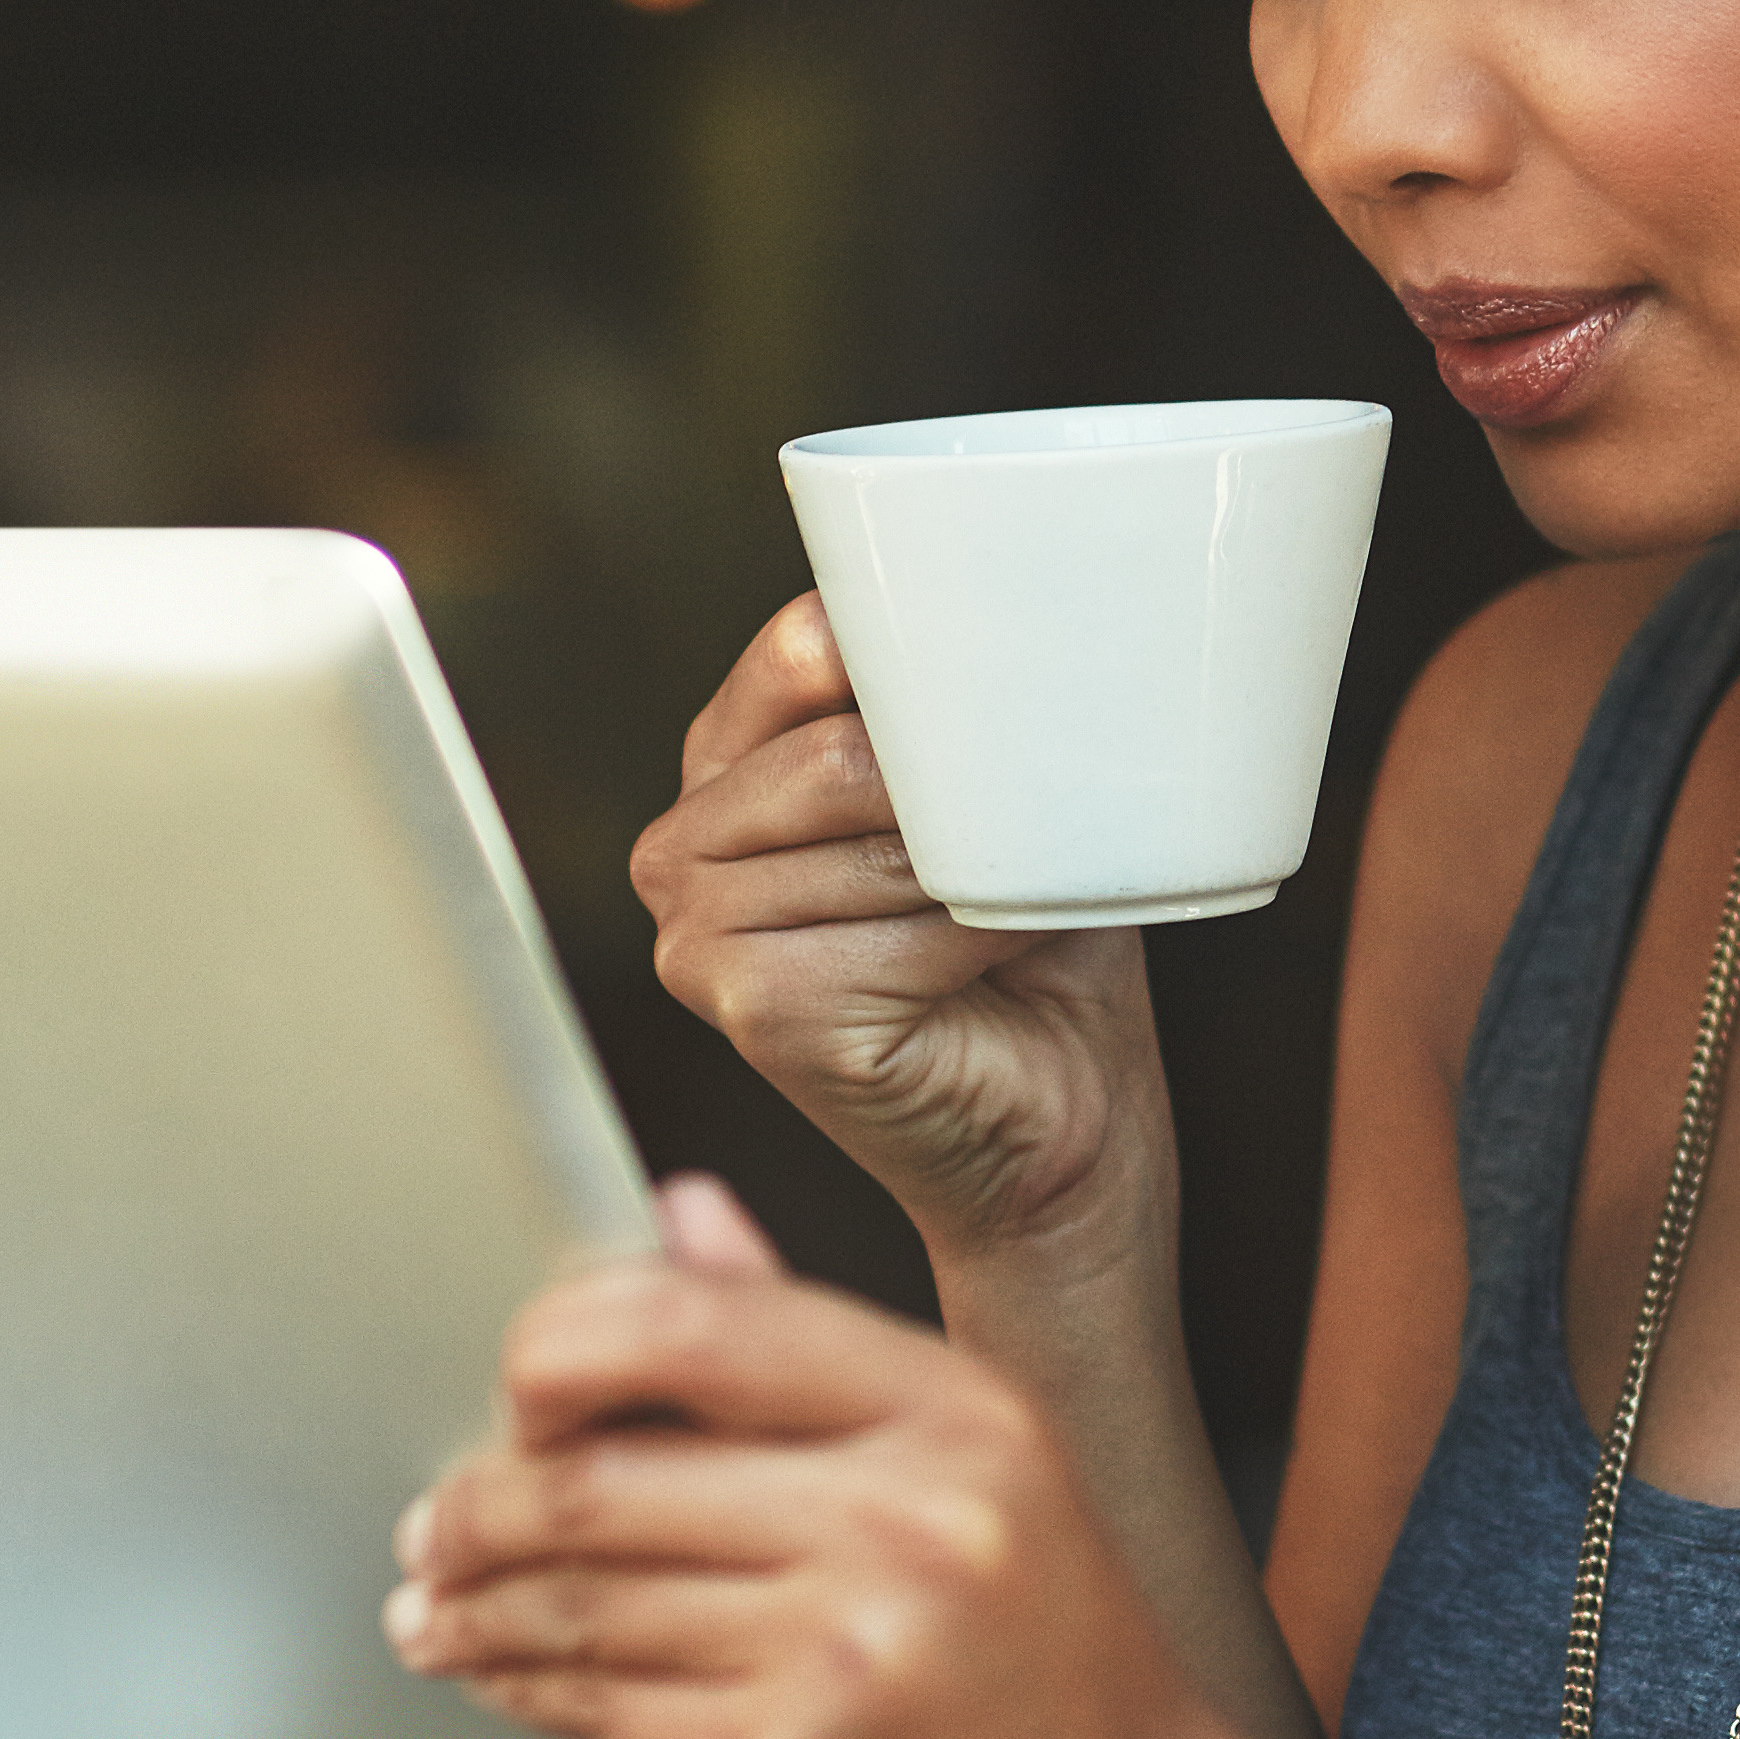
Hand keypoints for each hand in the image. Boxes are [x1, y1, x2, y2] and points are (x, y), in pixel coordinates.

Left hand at [383, 1177, 1281, 1738]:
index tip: (521, 1391)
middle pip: (599, 1475)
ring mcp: (837, 1660)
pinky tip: (505, 1677)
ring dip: (475, 1605)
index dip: (560, 1351)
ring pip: (578, 1601)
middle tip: (443, 1522)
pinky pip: (596, 1710)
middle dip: (480, 1503)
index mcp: (955, 1417)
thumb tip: (684, 1213)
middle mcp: (904, 1525)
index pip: (692, 1323)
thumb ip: (808, 1341)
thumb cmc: (1062, 1683)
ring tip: (442, 1603)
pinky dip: (524, 1690)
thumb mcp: (981, 1472)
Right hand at [634, 594, 1170, 1264]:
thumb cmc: (1027, 957)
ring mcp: (700, 937)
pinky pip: (905, 926)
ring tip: (1014, 899)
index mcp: (722, 771)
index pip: (800, 648)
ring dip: (984, 868)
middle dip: (964, 782)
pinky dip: (986, 935)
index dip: (914, 657)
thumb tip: (1004, 617)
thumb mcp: (987, 798)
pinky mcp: (756, 1012)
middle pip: (838, 750)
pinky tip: (1000, 960)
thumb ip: (952, 712)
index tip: (1008, 668)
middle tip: (1039, 820)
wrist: (1059, 1121)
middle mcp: (680, 848)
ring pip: (878, 835)